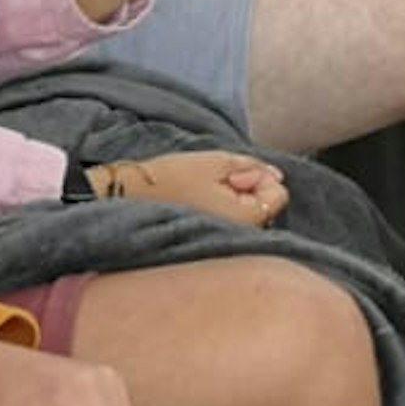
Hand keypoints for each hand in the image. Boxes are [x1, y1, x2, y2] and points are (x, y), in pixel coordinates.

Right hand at [94, 149, 290, 226]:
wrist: (126, 200)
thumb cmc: (170, 180)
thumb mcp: (216, 162)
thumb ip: (253, 166)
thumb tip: (276, 175)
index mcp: (247, 218)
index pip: (278, 193)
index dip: (257, 176)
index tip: (229, 176)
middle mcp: (241, 237)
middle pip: (264, 205)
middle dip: (247, 189)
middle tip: (212, 184)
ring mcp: (226, 243)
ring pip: (247, 214)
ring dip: (233, 199)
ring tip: (200, 195)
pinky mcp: (210, 243)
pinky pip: (229, 224)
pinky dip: (221, 211)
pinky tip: (196, 205)